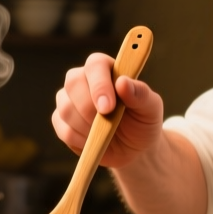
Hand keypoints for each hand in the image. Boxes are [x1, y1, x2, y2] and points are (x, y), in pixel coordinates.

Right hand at [52, 52, 166, 168]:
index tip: (108, 107)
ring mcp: (69, 99)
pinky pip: (63, 129)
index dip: (99, 85)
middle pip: (73, 83)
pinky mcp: (61, 121)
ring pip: (66, 108)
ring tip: (106, 133)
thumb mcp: (150, 109)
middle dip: (90, 108)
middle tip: (108, 125)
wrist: (133, 148)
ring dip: (87, 126)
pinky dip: (80, 140)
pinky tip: (94, 141)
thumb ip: (141, 94)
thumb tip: (123, 83)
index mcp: (107, 69)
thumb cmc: (142, 122)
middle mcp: (83, 79)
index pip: (95, 64)